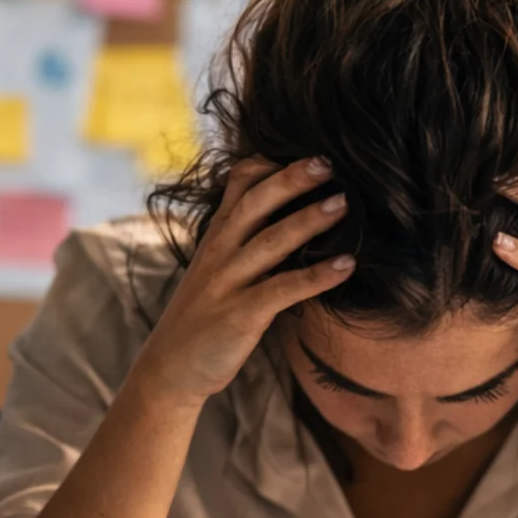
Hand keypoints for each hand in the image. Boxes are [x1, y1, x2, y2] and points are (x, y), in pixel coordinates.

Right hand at [130, 157, 354, 406]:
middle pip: (255, 204)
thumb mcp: (216, 269)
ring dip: (309, 220)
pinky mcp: (241, 314)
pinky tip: (346, 265)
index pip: (237, 186)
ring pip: (271, 241)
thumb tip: (290, 219)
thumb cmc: (203, 317)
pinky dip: (317, 275)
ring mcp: (228, 282)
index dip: (268, 164)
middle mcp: (219, 253)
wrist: (171, 367)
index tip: (303, 150)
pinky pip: (283, 289)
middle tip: (328, 163)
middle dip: (291, 180)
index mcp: (216, 237)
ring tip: (343, 204)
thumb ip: (244, 241)